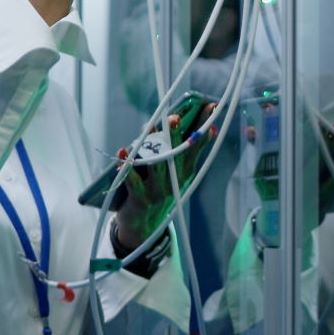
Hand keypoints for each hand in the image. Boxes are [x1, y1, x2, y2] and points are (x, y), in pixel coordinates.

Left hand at [112, 100, 216, 249]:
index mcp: (186, 172)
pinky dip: (126, 166)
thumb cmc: (159, 191)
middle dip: (175, 135)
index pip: (197, 146)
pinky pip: (132, 180)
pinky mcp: (140, 199)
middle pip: (177, 154)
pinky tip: (123, 152)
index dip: (204, 128)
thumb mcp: (177, 174)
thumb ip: (185, 152)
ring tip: (147, 128)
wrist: (145, 226)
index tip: (210, 108)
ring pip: (156, 165)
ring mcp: (158, 191)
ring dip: (150, 145)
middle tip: (176, 117)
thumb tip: (204, 128)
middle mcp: (175, 181)